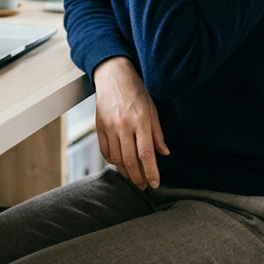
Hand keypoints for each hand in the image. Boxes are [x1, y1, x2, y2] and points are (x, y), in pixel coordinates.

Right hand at [93, 56, 168, 188]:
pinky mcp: (99, 127)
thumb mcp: (152, 110)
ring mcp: (109, 127)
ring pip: (116, 158)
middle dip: (137, 177)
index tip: (155, 184)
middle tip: (144, 186)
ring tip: (133, 178)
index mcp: (140, 122)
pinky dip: (111, 161)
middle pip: (129, 160)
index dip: (151, 172)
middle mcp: (123, 126)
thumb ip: (157, 134)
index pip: (146, 154)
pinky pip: (104, 150)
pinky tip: (118, 164)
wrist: (113, 77)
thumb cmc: (136, 92)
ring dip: (124, 172)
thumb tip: (164, 153)